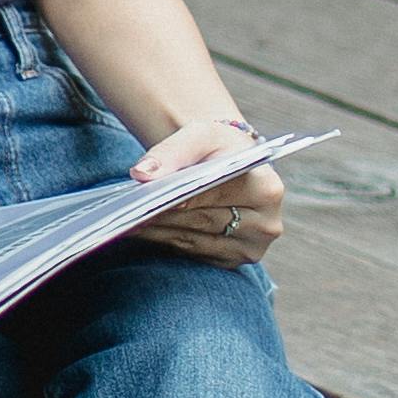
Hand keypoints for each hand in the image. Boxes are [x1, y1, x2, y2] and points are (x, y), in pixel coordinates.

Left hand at [133, 122, 284, 266]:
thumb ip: (171, 152)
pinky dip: (167, 241)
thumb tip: (142, 174)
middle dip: (165, 215)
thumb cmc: (217, 147)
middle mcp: (266, 225)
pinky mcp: (231, 261)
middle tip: (131, 212)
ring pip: (195, 242)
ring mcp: (250, 248)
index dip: (185, 197)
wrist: (228, 164)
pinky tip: (144, 231)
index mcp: (268, 189)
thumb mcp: (199, 136)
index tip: (152, 198)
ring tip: (129, 222)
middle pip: (205, 221)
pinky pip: (192, 253)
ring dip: (160, 232)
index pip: (218, 195)